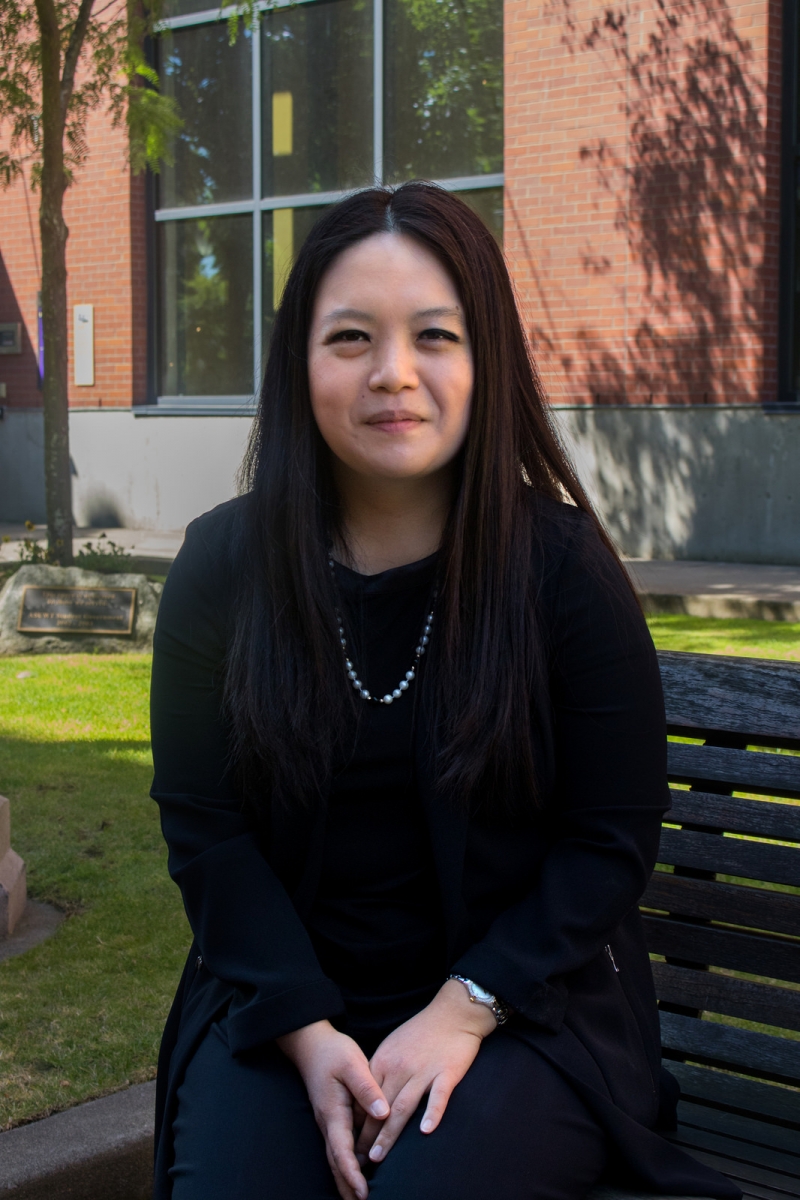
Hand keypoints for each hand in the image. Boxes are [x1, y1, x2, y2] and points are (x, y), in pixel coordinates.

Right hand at [277, 1020, 389, 1199]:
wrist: (311, 1042)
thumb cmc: (333, 1051)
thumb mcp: (352, 1064)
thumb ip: (367, 1089)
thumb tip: (383, 1113)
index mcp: (333, 1112)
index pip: (342, 1151)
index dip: (352, 1174)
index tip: (364, 1192)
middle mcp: (327, 1121)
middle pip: (336, 1162)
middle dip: (347, 1185)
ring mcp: (327, 1120)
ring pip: (335, 1156)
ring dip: (345, 1177)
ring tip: (357, 1197)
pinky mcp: (331, 1115)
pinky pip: (337, 1145)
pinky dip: (344, 1163)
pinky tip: (355, 1169)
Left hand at [355, 978, 495, 1166]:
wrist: (453, 1012)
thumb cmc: (422, 1031)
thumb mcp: (393, 1047)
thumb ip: (381, 1071)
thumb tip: (368, 1099)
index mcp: (384, 1061)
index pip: (365, 1098)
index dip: (357, 1123)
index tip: (349, 1144)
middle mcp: (400, 1068)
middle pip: (380, 1108)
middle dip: (368, 1136)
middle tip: (358, 1161)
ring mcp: (423, 1071)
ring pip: (402, 1107)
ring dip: (389, 1134)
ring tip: (379, 1156)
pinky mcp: (447, 1072)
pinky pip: (438, 1096)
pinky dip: (432, 1113)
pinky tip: (425, 1131)